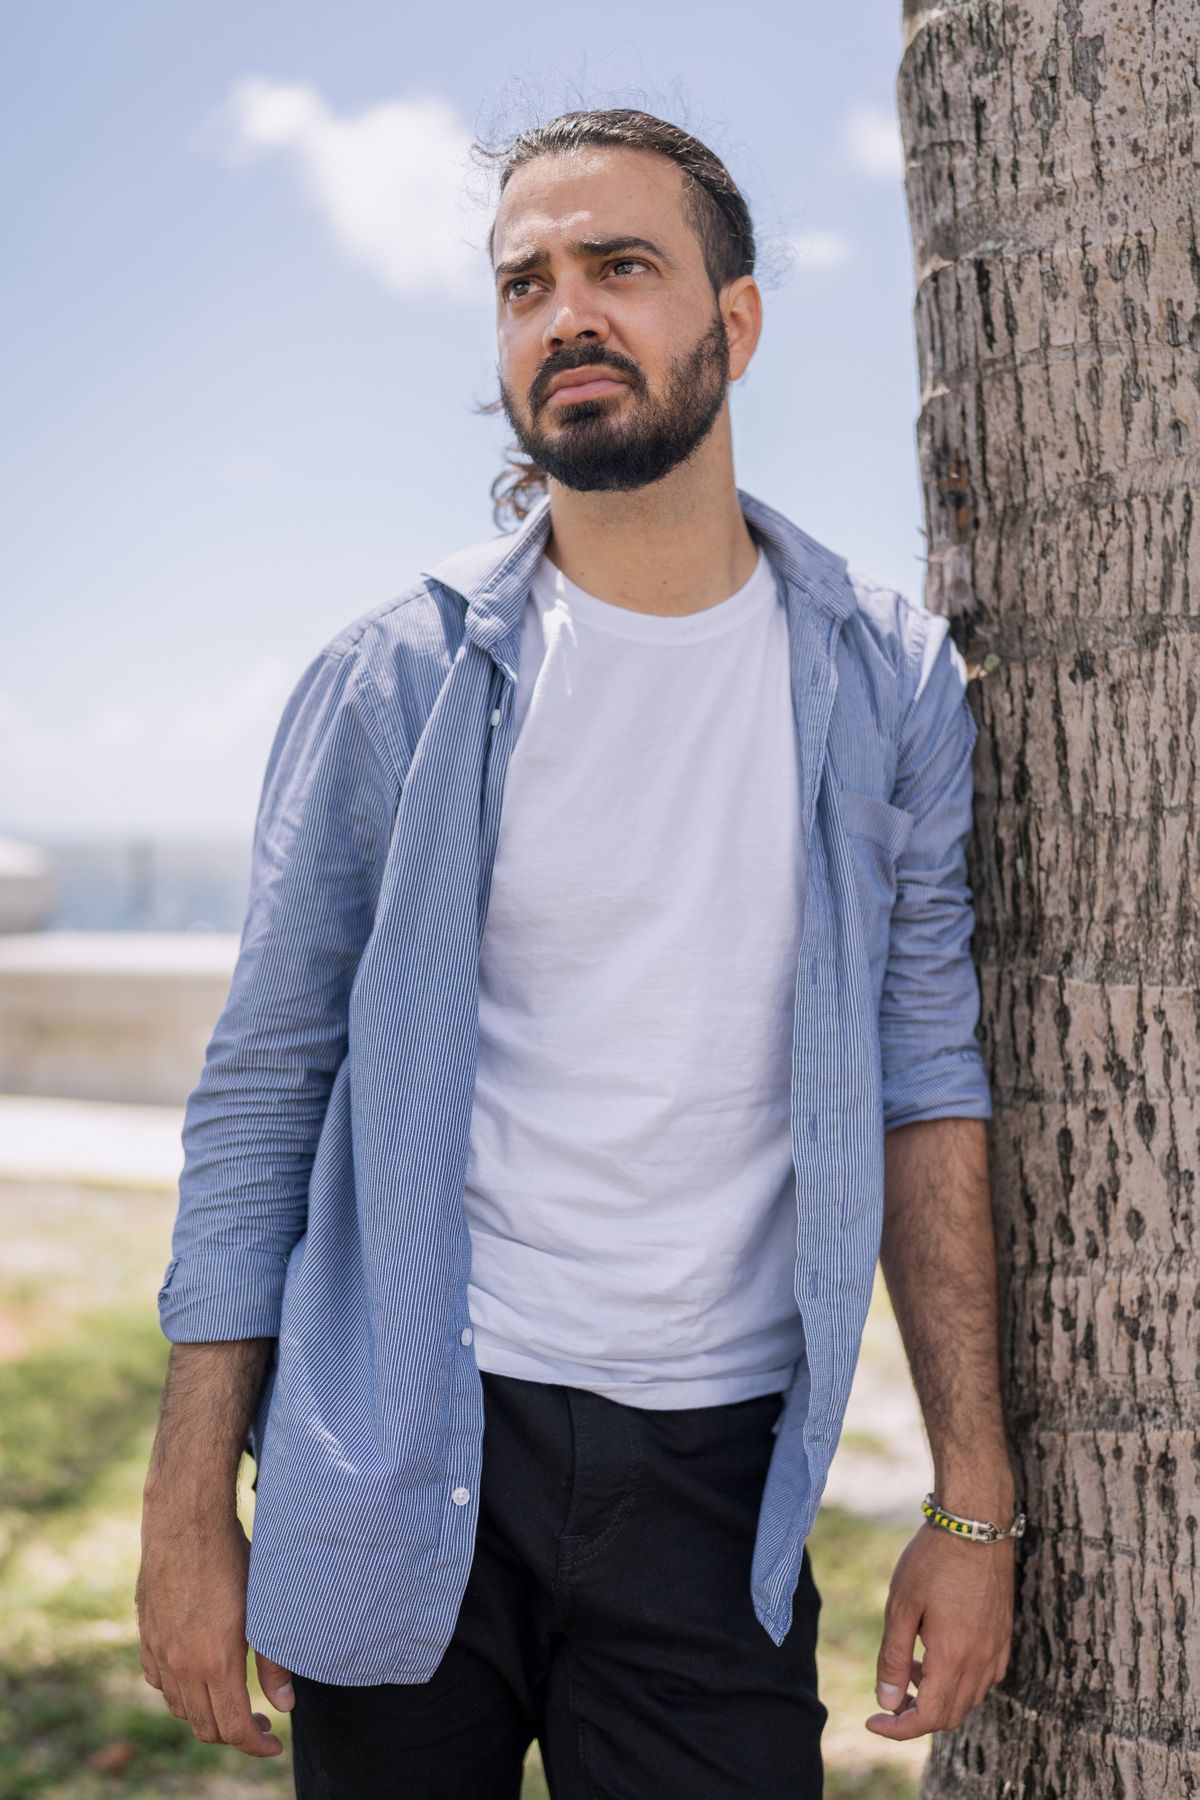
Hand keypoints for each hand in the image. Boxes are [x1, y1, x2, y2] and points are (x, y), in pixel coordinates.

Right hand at [136, 1491, 293, 1757]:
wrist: (186, 1520)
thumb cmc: (234, 1557)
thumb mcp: (264, 1606)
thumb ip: (274, 1661)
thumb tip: (285, 1705)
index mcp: (215, 1661)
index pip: (233, 1728)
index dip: (255, 1744)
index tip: (274, 1741)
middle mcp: (182, 1664)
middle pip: (205, 1726)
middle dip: (235, 1733)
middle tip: (260, 1720)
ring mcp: (159, 1651)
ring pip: (180, 1707)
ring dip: (207, 1713)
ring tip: (233, 1697)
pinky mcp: (146, 1635)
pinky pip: (160, 1681)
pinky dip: (181, 1691)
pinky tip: (199, 1673)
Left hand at [865, 1523, 1013, 1738]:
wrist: (975, 1523)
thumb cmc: (933, 1559)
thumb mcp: (901, 1605)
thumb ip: (893, 1657)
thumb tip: (885, 1701)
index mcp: (953, 1658)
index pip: (928, 1718)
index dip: (898, 1729)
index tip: (873, 1721)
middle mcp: (981, 1662)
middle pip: (949, 1714)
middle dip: (915, 1715)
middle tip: (888, 1694)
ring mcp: (996, 1650)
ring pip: (967, 1698)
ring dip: (935, 1696)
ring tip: (907, 1664)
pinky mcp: (1003, 1636)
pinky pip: (983, 1678)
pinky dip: (956, 1681)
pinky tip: (936, 1654)